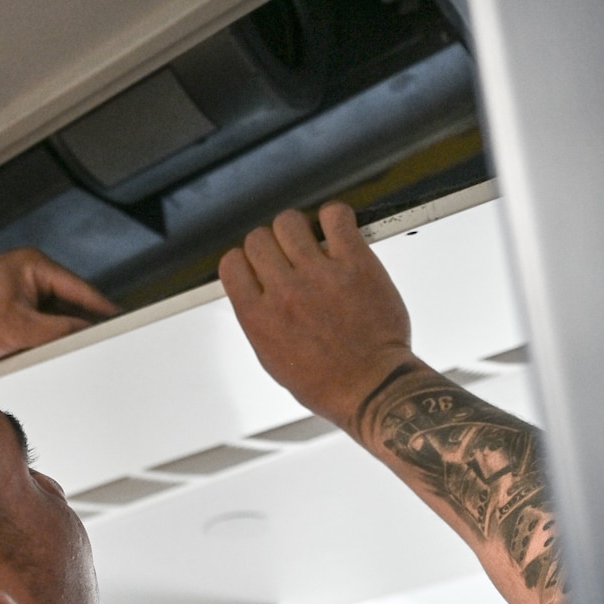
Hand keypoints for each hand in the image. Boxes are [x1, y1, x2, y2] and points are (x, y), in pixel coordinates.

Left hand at [0, 249, 115, 362]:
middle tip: (101, 341)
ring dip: (59, 328)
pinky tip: (46, 346)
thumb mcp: (21, 330)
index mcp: (33, 264)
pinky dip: (42, 330)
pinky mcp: (7, 299)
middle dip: (80, 321)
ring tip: (71, 347)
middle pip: (68, 298)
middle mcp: (26, 268)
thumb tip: (88, 333)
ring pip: (52, 309)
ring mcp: (16, 283)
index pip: (80, 288)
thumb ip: (61, 331)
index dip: (103, 308)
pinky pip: (36, 315)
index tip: (123, 321)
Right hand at [218, 203, 416, 431]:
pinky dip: (334, 217)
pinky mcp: (355, 263)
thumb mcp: (272, 358)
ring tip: (312, 245)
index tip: (258, 267)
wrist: (371, 387)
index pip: (231, 263)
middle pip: (258, 238)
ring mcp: (319, 275)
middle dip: (271, 246)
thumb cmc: (327, 381)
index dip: (244, 261)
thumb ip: (259, 319)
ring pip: (289, 222)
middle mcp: (284, 292)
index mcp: (259, 317)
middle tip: (288, 259)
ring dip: (298, 230)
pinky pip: (335, 216)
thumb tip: (254, 290)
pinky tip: (338, 233)